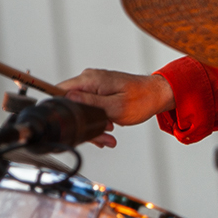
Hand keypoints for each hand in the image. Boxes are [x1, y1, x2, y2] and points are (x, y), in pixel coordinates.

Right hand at [57, 69, 174, 147]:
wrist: (157, 95)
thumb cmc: (142, 99)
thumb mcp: (115, 107)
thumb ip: (90, 104)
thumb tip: (68, 98)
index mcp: (91, 80)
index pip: (60, 91)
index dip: (59, 109)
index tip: (66, 125)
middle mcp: (90, 80)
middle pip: (71, 103)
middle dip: (82, 124)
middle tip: (99, 137)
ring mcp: (95, 85)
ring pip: (81, 108)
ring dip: (93, 126)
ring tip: (108, 138)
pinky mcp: (100, 91)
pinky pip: (90, 107)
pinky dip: (97, 120)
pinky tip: (107, 132)